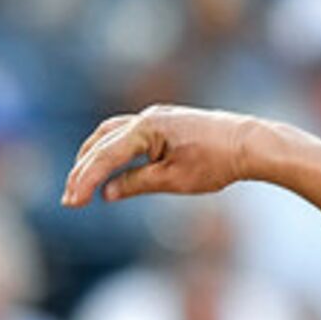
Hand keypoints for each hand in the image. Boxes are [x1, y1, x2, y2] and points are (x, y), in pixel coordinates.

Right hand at [60, 105, 261, 206]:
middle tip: (70, 198)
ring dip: (94, 157)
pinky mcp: (166, 121)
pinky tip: (111, 167)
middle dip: (83, 170)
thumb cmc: (216, 162)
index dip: (85, 181)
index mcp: (147, 128)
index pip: (105, 156)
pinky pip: (129, 133)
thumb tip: (107, 193)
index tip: (71, 203)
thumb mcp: (174, 180)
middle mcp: (147, 116)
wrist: (250, 144)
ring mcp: (157, 116)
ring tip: (82, 182)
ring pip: (112, 134)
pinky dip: (114, 150)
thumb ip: (137, 184)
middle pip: (101, 141)